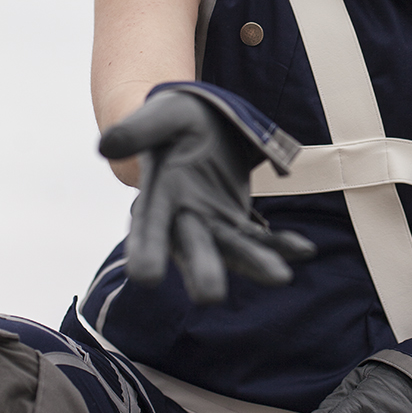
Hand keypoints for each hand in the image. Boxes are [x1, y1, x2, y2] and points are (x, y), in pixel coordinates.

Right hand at [99, 90, 314, 302]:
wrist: (199, 119)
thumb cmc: (174, 117)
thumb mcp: (160, 116)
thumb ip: (138, 131)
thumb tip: (106, 144)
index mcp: (157, 195)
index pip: (148, 226)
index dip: (146, 248)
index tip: (145, 276)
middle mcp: (182, 218)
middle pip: (193, 247)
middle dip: (202, 269)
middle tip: (210, 297)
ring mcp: (211, 222)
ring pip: (233, 248)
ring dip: (255, 263)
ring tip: (281, 277)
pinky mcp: (235, 219)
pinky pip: (260, 236)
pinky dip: (280, 244)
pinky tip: (305, 250)